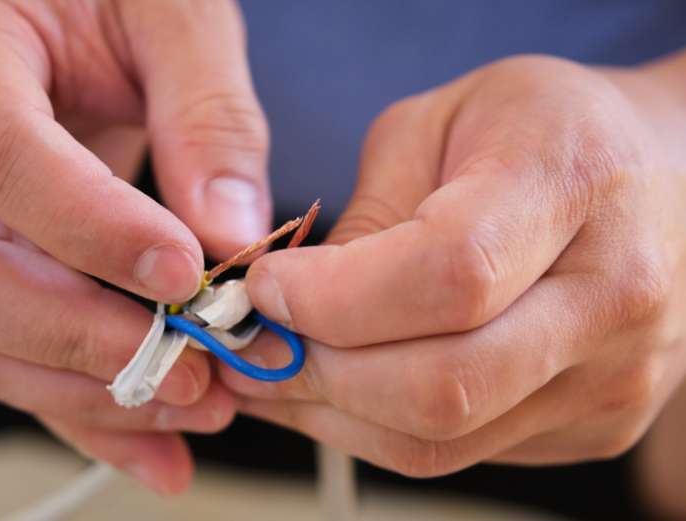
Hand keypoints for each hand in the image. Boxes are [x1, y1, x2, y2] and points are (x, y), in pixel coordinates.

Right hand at [0, 0, 270, 492]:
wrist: (69, 2)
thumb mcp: (175, 15)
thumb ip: (207, 118)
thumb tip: (230, 238)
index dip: (89, 229)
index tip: (187, 275)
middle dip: (80, 342)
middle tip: (197, 374)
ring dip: (86, 393)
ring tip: (196, 413)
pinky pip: (7, 354)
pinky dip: (80, 409)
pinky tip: (154, 447)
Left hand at [221, 55, 685, 475]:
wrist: (655, 175)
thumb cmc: (536, 131)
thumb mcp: (435, 126)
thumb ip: (368, 217)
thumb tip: (292, 306)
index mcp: (571, 183)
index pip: (447, 276)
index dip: (332, 298)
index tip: (265, 290)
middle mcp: (612, 295)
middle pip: (440, 385)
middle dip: (315, 376)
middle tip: (248, 349)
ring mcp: (613, 376)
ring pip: (440, 439)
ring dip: (332, 415)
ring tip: (277, 374)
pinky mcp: (594, 425)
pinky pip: (461, 452)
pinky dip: (379, 428)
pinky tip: (343, 386)